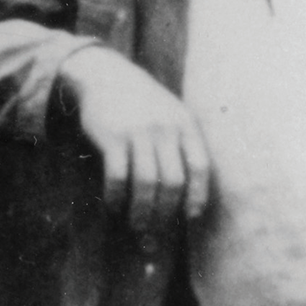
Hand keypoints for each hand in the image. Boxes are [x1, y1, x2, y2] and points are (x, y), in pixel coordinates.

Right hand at [56, 46, 212, 241]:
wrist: (105, 76)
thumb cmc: (141, 105)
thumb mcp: (170, 115)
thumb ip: (179, 146)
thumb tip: (182, 194)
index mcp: (185, 124)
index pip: (200, 167)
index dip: (197, 195)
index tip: (189, 216)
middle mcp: (165, 128)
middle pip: (173, 182)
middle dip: (165, 212)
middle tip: (155, 229)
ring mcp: (138, 132)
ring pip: (146, 184)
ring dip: (141, 212)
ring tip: (136, 225)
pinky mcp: (112, 136)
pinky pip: (117, 176)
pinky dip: (115, 197)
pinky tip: (113, 206)